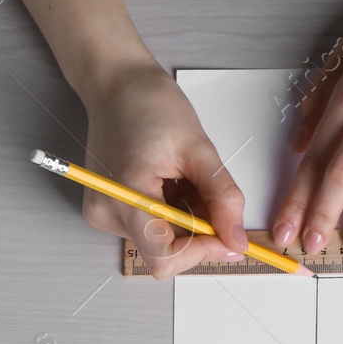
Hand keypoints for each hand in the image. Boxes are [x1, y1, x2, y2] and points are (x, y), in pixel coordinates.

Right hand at [76, 60, 247, 279]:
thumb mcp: (199, 148)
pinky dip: (172, 214)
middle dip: (198, 231)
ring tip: (184, 179)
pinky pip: (152, 229)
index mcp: (126, 194)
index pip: (164, 257)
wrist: (117, 85)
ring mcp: (105, 214)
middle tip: (208, 192)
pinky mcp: (109, 212)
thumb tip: (237, 242)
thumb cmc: (150, 105)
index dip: (201, 252)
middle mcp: (108, 212)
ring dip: (187, 221)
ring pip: (162, 241)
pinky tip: (171, 183)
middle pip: (165, 252)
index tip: (227, 234)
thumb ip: (223, 198)